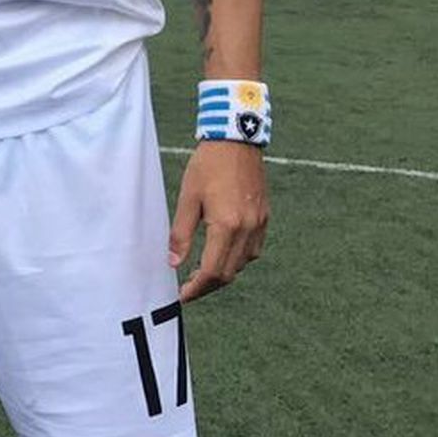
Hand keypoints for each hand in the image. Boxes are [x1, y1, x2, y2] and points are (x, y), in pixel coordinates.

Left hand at [168, 142, 268, 302]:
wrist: (236, 141)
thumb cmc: (208, 166)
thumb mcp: (188, 198)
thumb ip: (180, 233)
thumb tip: (173, 262)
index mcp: (227, 225)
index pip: (212, 270)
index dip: (196, 288)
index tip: (182, 295)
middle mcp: (247, 229)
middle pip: (228, 273)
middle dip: (207, 285)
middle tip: (188, 287)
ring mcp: (259, 224)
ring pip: (242, 264)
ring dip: (222, 272)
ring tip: (201, 270)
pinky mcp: (264, 218)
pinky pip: (253, 250)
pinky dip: (237, 259)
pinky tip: (221, 252)